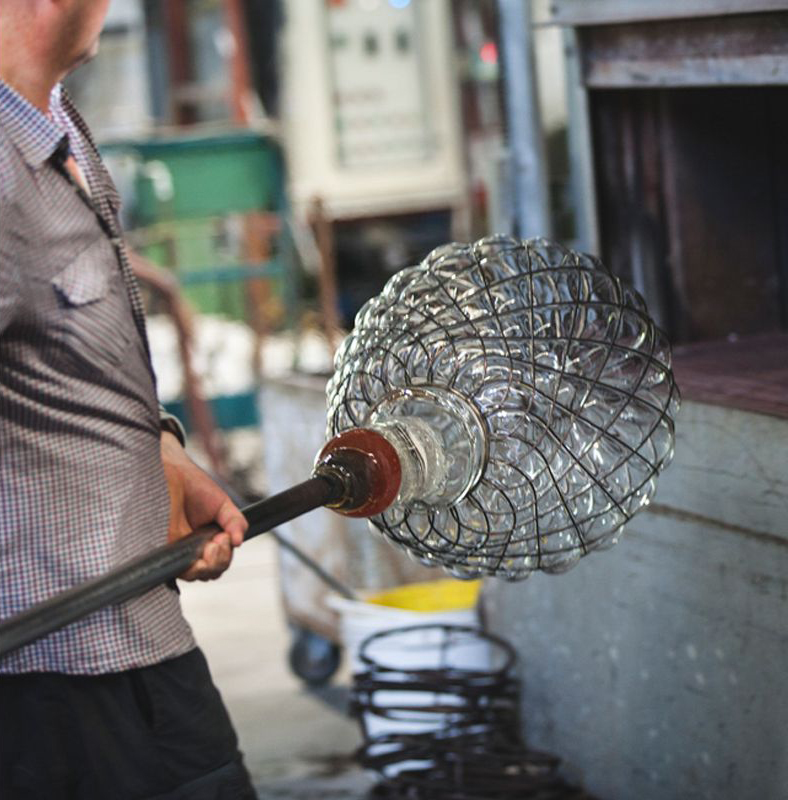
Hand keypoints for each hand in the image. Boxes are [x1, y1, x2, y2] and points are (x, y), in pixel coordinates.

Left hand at [160, 431, 247, 580]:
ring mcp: (178, 551)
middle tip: (219, 541)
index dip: (226, 555)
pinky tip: (199, 553)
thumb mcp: (222, 504)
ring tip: (211, 545)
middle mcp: (193, 548)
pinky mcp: (164, 552)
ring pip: (197, 575)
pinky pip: (179, 570)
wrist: (171, 474)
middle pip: (212, 572)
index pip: (220, 560)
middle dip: (221, 560)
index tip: (226, 537)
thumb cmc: (195, 487)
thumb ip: (235, 522)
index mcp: (208, 538)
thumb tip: (239, 541)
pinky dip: (192, 568)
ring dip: (210, 565)